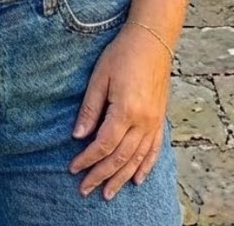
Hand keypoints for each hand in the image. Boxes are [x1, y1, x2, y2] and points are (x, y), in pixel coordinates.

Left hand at [68, 23, 171, 200]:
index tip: (73, 169)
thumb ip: (90, 108)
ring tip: (108, 193)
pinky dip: (145, 166)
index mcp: (126, 110)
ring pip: (137, 158)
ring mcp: (155, 122)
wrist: (152, 40)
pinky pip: (154, 149)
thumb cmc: (122, 54)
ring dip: (122, 177)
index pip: (104, 145)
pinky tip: (137, 179)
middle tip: (85, 189)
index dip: (88, 160)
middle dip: (101, 175)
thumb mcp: (99, 77)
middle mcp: (143, 121)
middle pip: (121, 157)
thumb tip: (78, 136)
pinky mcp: (160, 118)